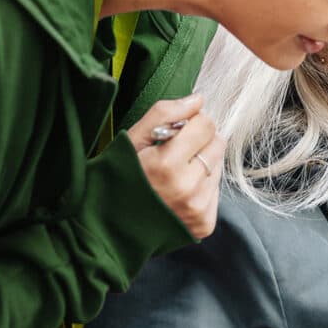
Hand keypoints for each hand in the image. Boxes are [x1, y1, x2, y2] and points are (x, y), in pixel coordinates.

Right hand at [127, 95, 225, 239]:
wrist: (109, 228)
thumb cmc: (118, 179)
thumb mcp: (132, 141)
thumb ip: (165, 114)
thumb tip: (199, 99)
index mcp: (167, 164)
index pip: (205, 125)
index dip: (191, 123)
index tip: (176, 132)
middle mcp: (187, 188)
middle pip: (217, 143)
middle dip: (200, 141)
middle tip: (176, 152)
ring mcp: (198, 208)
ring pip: (219, 166)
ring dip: (202, 163)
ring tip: (175, 174)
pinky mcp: (205, 222)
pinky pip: (216, 190)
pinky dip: (203, 185)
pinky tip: (180, 192)